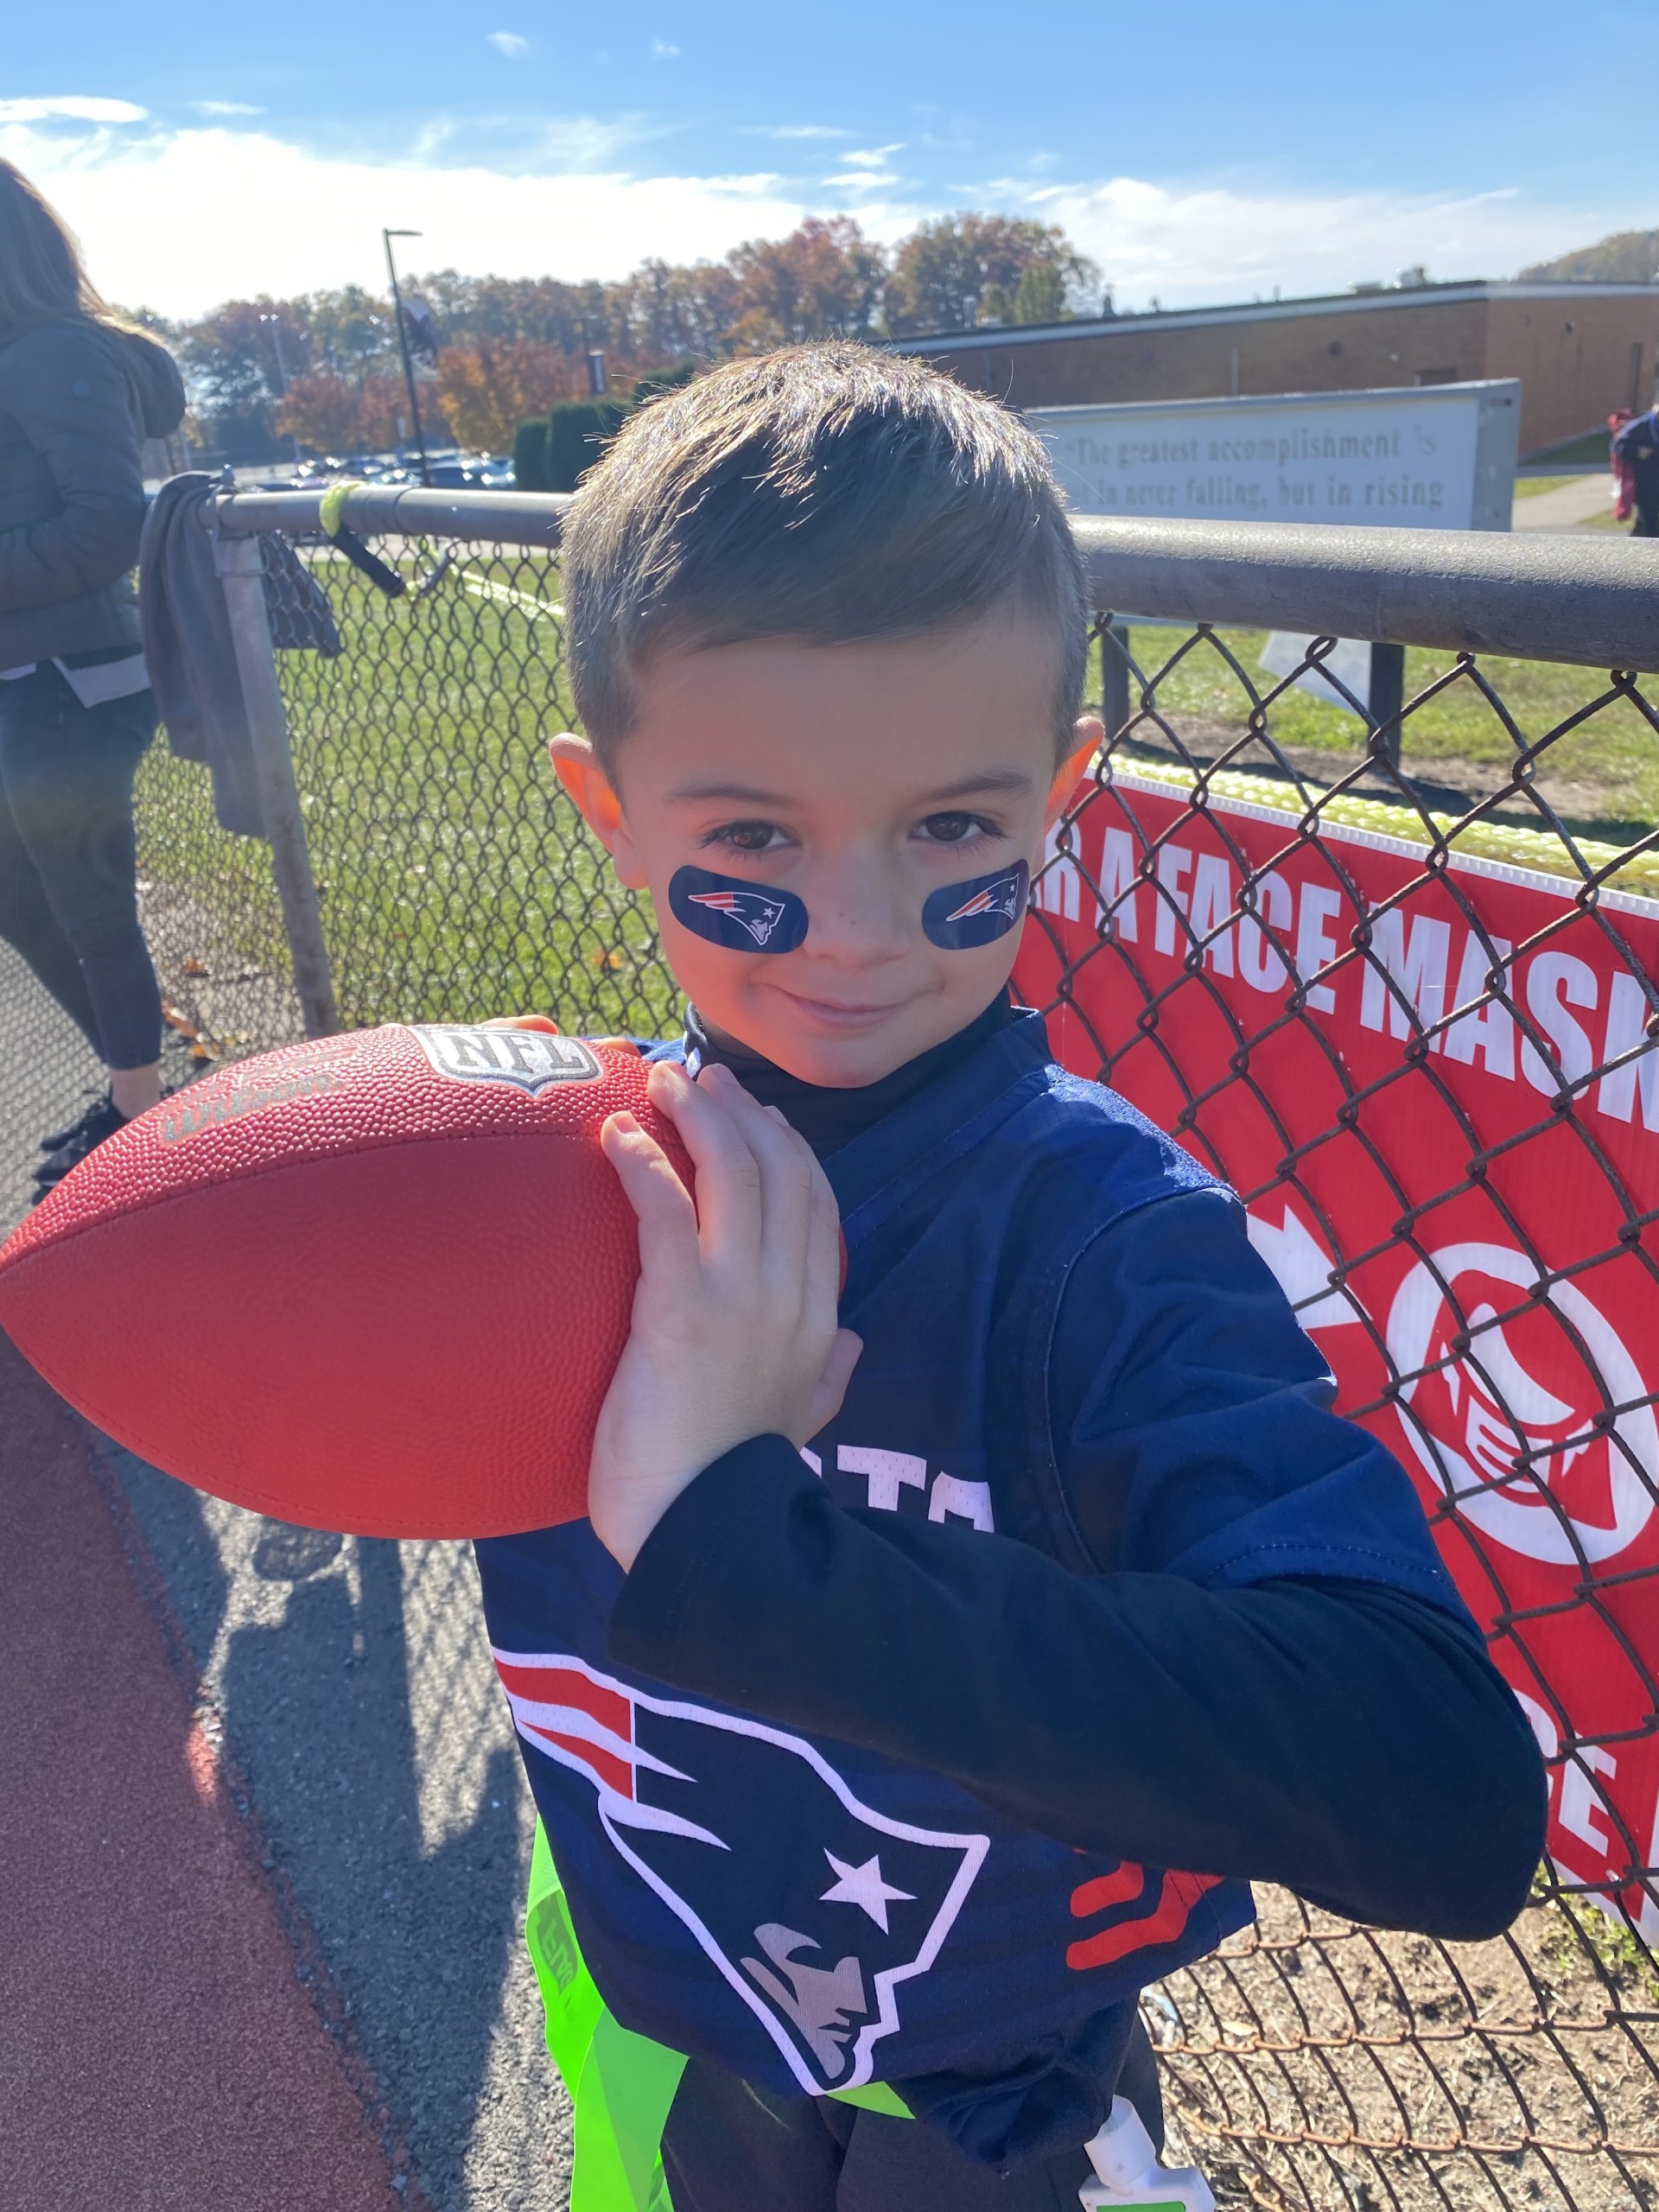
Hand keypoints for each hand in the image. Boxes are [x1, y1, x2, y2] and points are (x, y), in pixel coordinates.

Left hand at [589, 1059, 861, 1570]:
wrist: (698, 1536)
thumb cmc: (729, 1487)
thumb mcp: (799, 1424)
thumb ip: (827, 1377)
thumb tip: (851, 1341)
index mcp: (817, 1320)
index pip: (816, 1206)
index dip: (789, 1149)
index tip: (758, 1115)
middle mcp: (790, 1297)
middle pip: (780, 1173)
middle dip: (742, 1115)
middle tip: (701, 1079)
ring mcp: (741, 1297)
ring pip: (732, 1175)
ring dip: (697, 1117)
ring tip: (661, 1081)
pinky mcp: (681, 1307)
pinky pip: (665, 1211)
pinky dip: (642, 1162)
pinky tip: (616, 1134)